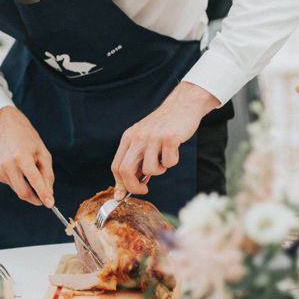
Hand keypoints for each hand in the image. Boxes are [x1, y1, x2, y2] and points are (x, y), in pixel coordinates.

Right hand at [0, 106, 54, 207]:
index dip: (43, 194)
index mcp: (22, 157)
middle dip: (36, 198)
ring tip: (32, 173)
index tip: (50, 204)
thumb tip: (49, 193)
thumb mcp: (44, 154)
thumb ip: (47, 174)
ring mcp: (1, 170)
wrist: (8, 130)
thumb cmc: (29, 141)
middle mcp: (9, 165)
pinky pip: (13, 185)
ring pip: (18, 190)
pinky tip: (21, 171)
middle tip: (45, 199)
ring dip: (29, 189)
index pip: (34, 180)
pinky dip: (21, 183)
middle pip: (23, 192)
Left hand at [111, 82, 218, 198]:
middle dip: (134, 187)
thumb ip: (135, 160)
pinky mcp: (169, 138)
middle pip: (126, 171)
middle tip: (144, 189)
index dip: (121, 184)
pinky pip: (169, 163)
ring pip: (150, 169)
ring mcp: (153, 138)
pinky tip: (174, 149)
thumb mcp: (144, 139)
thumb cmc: (163, 126)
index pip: (116, 167)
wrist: (182, 105)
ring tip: (164, 158)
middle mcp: (137, 137)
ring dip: (159, 170)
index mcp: (128, 138)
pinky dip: (173, 161)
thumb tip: (125, 189)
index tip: (126, 194)